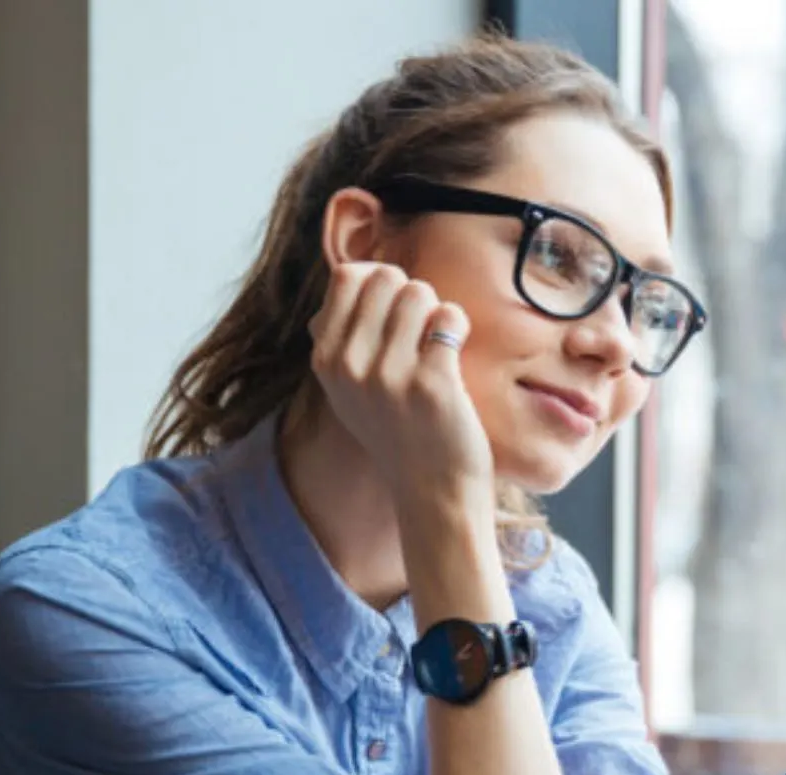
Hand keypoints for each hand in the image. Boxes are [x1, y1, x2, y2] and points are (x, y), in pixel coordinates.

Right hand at [310, 262, 492, 508]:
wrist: (432, 492)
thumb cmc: (400, 433)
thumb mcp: (350, 389)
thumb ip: (344, 336)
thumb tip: (355, 272)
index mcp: (326, 361)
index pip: (346, 277)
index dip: (379, 281)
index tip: (395, 310)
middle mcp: (350, 366)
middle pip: (387, 278)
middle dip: (412, 295)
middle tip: (423, 332)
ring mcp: (389, 375)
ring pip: (419, 293)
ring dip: (437, 312)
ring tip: (438, 346)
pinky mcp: (431, 383)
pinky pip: (449, 317)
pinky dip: (458, 326)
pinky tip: (455, 352)